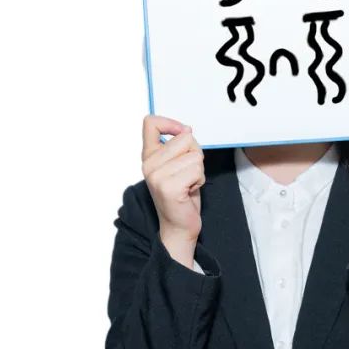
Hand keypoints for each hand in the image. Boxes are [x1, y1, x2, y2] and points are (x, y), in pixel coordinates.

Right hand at [141, 115, 204, 266]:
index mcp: (148, 156)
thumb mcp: (176, 165)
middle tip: (188, 173)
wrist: (178, 226)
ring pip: (195, 155)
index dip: (171, 123)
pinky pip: (197, 169)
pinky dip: (200, 180)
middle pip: (185, 138)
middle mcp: (149, 164)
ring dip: (198, 170)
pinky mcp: (169, 187)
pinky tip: (190, 190)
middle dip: (195, 154)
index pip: (150, 123)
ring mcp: (157, 176)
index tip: (181, 133)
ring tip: (188, 183)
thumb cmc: (181, 195)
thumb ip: (178, 146)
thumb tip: (187, 130)